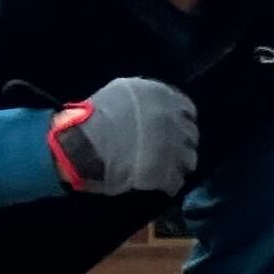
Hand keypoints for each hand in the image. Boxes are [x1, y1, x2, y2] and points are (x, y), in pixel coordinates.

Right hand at [49, 76, 197, 196]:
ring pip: (189, 159)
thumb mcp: (123, 92)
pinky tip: (155, 180)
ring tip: (160, 165)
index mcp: (165, 98)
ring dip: (178, 162)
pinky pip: (177, 180)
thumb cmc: (97, 117)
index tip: (168, 129)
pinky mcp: (169, 174)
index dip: (178, 121)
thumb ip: (146, 97)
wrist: (83, 146)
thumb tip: (156, 104)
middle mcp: (175, 121)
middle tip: (164, 149)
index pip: (187, 111)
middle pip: (190, 136)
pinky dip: (169, 181)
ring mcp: (175, 149)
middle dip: (179, 142)